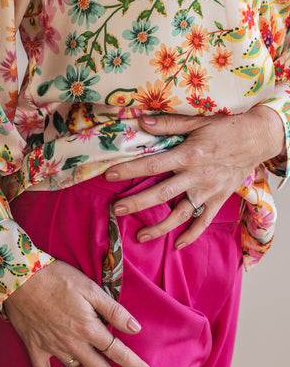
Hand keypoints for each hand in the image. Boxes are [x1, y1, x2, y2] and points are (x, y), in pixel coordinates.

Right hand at [3, 260, 155, 366]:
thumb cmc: (57, 278)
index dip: (136, 366)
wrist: (19, 277)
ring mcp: (53, 347)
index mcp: (89, 328)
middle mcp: (73, 343)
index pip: (118, 352)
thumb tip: (135, 328)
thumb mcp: (90, 288)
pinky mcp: (34, 347)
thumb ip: (113, 310)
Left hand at [105, 105, 284, 248]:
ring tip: (140, 236)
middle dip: (137, 203)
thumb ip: (169, 124)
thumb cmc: (225, 127)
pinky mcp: (218, 199)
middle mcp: (196, 176)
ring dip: (160, 227)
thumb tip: (141, 122)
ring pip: (181, 214)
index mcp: (189, 154)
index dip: (130, 170)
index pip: (153, 164)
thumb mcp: (197, 121)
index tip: (110, 175)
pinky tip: (177, 245)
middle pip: (162, 193)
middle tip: (117, 209)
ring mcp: (208, 191)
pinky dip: (191, 235)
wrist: (258, 138)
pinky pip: (203, 221)